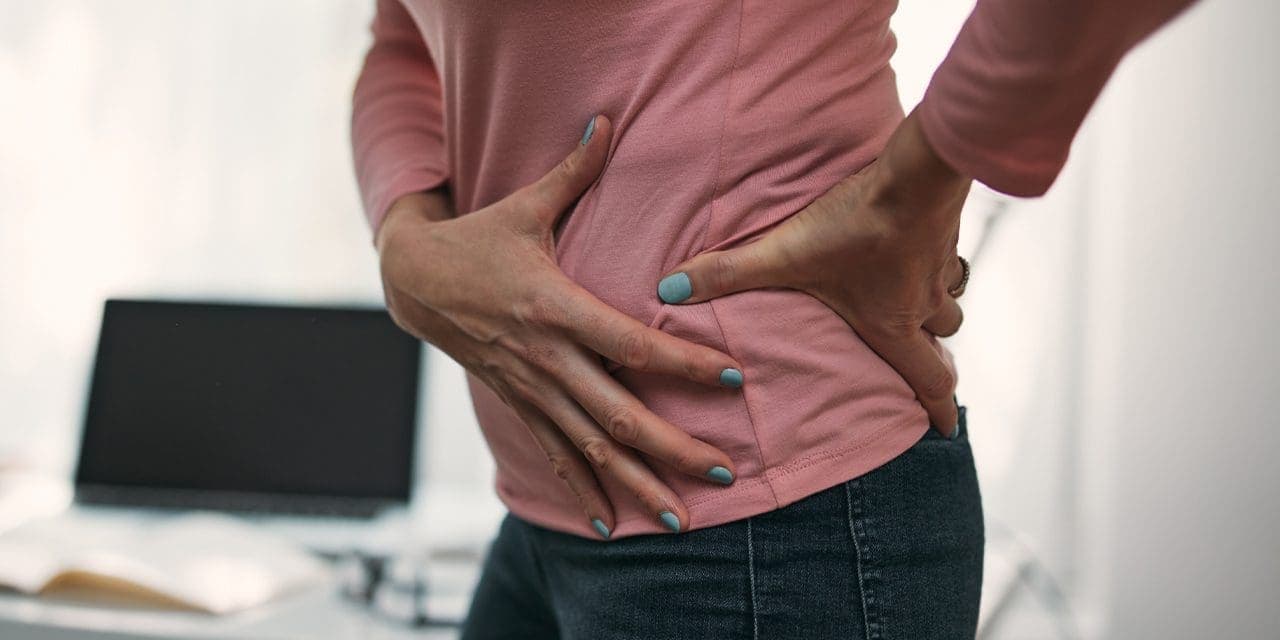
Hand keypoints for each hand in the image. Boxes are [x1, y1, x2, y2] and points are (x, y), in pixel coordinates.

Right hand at [376, 116, 742, 536]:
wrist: (413, 279)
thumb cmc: (481, 238)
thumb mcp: (526, 204)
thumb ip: (576, 169)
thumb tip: (608, 118)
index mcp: (555, 307)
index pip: (632, 343)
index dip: (684, 362)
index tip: (733, 377)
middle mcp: (545, 358)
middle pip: (618, 414)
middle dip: (673, 448)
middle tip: (724, 474)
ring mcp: (529, 387)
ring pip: (589, 447)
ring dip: (635, 485)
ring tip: (678, 521)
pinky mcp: (516, 401)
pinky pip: (553, 452)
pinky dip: (581, 489)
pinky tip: (608, 524)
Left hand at [654, 109, 969, 433]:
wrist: (914, 174)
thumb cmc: (854, 225)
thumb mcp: (784, 256)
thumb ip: (727, 273)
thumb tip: (668, 291)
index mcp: (893, 325)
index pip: (928, 380)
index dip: (939, 409)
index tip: (945, 429)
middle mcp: (924, 303)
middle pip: (944, 341)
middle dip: (935, 354)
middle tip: (927, 362)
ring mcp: (941, 267)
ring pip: (951, 299)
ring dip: (937, 307)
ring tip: (919, 304)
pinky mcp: (946, 230)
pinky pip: (949, 258)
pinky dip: (937, 263)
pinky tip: (917, 248)